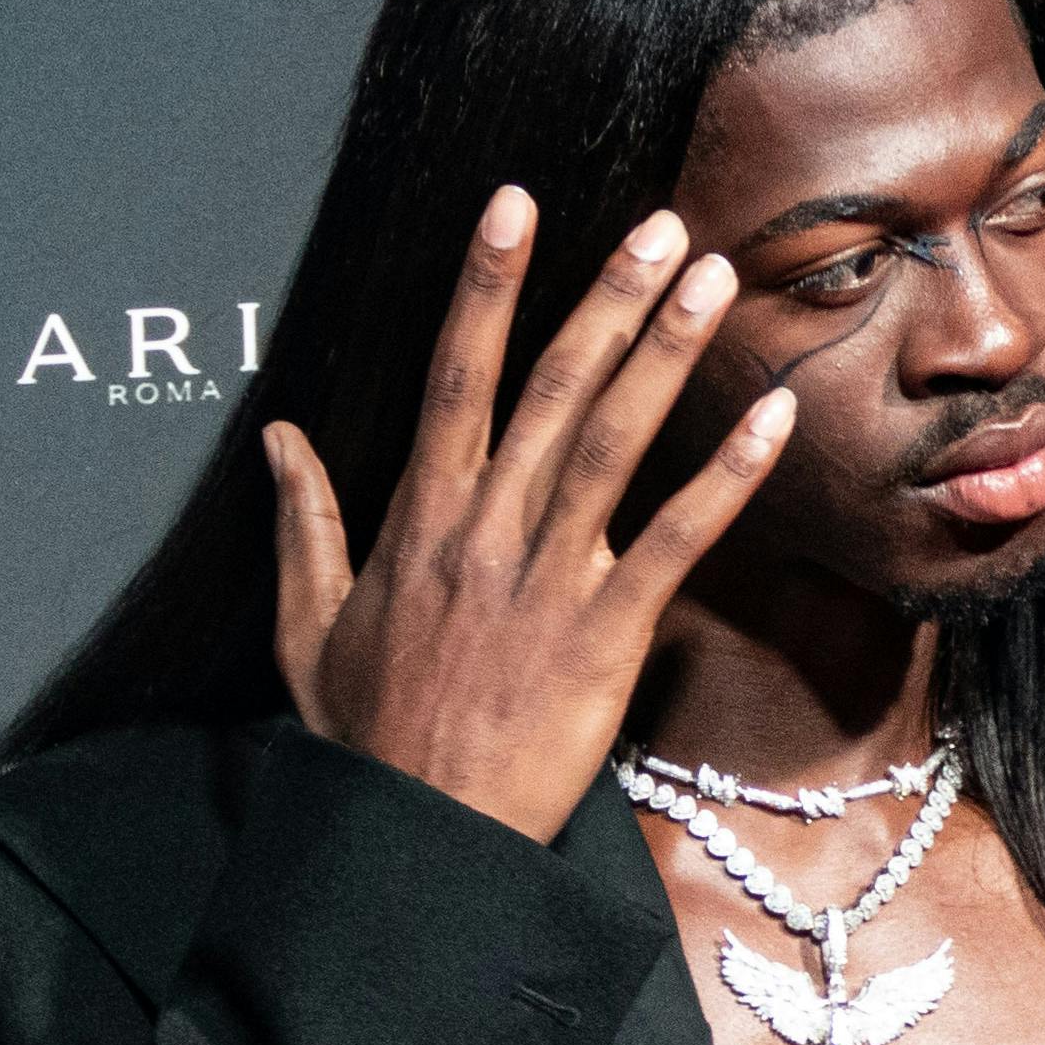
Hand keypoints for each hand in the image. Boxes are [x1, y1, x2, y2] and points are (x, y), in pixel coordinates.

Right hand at [261, 185, 794, 840]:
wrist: (416, 839)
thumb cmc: (368, 740)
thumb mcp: (306, 627)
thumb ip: (302, 523)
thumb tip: (277, 436)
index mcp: (418, 520)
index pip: (456, 375)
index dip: (486, 285)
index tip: (515, 205)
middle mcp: (484, 531)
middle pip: (553, 389)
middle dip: (608, 297)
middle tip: (663, 223)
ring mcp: (546, 579)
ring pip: (614, 442)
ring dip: (668, 353)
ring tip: (716, 279)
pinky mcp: (603, 635)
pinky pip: (674, 541)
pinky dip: (724, 477)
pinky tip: (767, 417)